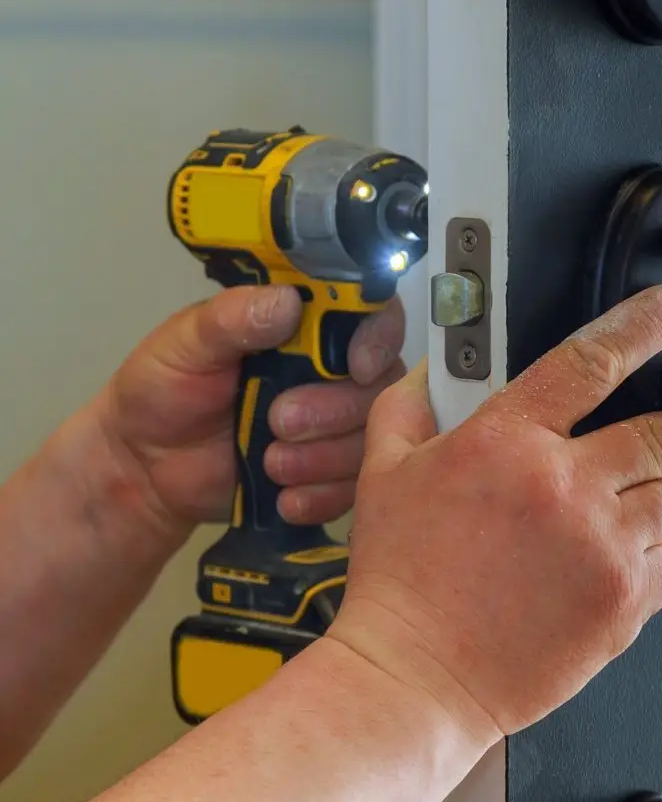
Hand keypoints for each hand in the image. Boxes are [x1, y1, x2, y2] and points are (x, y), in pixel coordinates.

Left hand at [101, 285, 405, 539]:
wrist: (143, 470)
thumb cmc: (161, 391)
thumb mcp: (185, 344)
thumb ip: (232, 318)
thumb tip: (287, 302)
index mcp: (303, 326)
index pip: (370, 315)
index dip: (378, 338)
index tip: (356, 367)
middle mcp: (330, 370)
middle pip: (379, 384)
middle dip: (334, 410)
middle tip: (279, 423)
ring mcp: (333, 425)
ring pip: (370, 437)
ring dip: (326, 458)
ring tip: (271, 465)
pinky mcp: (327, 473)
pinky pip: (354, 486)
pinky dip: (323, 496)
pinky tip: (285, 499)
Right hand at [327, 285, 661, 744]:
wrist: (414, 675)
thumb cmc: (399, 580)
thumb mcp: (382, 474)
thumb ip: (409, 405)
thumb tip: (431, 371)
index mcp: (507, 440)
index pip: (592, 360)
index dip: (645, 325)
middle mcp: (565, 485)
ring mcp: (602, 547)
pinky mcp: (623, 604)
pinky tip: (627, 558)